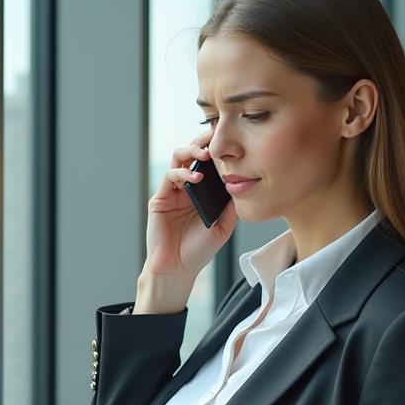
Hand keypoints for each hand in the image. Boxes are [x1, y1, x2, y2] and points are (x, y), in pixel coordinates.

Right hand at [137, 131, 237, 313]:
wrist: (178, 269)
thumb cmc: (199, 249)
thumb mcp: (224, 225)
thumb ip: (232, 204)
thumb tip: (245, 181)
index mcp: (202, 191)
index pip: (209, 162)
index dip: (217, 148)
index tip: (232, 137)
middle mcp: (186, 187)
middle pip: (192, 153)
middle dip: (203, 142)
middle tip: (216, 135)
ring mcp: (172, 191)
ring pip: (177, 158)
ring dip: (191, 152)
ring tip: (205, 155)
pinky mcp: (159, 199)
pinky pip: (169, 176)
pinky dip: (182, 172)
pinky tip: (195, 178)